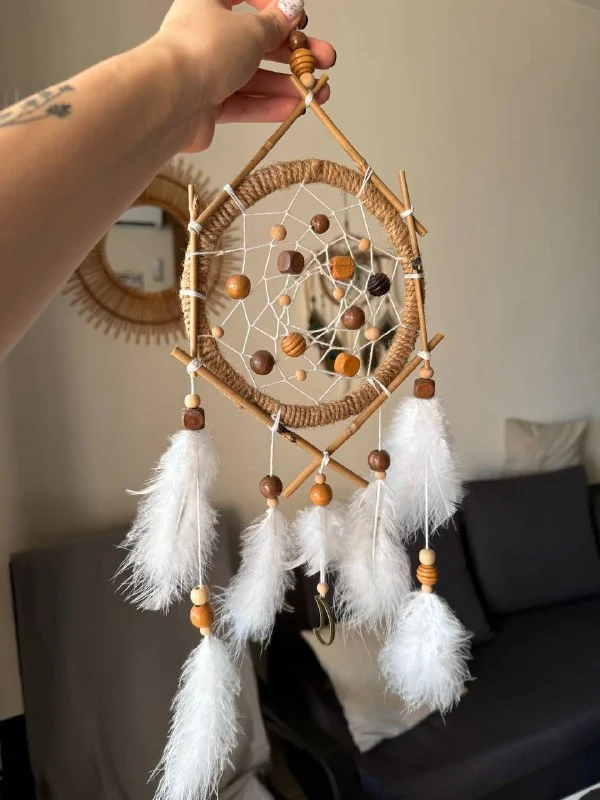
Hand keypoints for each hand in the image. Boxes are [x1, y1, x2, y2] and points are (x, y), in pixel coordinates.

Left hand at [156, 0, 334, 151]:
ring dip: (287, 84)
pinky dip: (269, 105)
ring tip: (317, 93)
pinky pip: (244, 102)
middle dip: (293, 52)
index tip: (298, 18)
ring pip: (254, 76)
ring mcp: (207, 71)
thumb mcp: (251, 30)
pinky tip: (294, 109)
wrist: (172, 100)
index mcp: (209, 2)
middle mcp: (206, 35)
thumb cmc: (204, 50)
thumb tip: (292, 10)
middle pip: (257, 41)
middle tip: (323, 59)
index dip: (274, 4)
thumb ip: (276, 24)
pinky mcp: (208, 104)